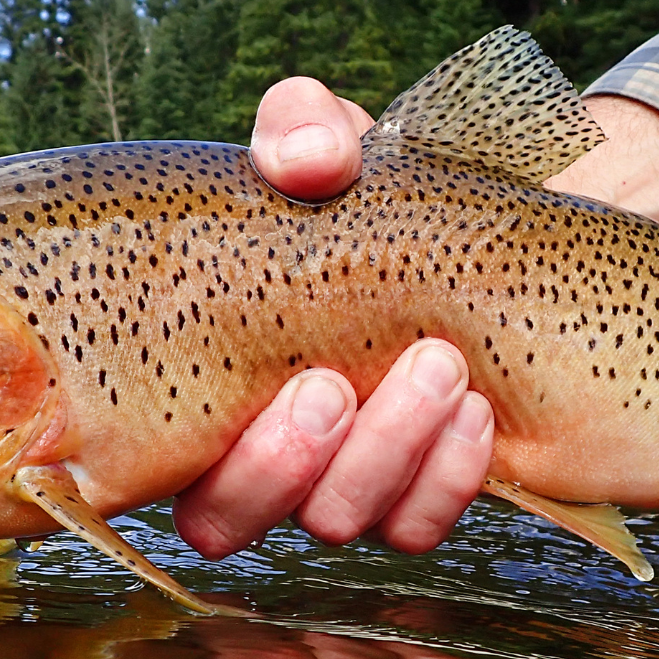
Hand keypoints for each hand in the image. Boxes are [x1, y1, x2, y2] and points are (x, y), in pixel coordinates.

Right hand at [175, 78, 658, 560]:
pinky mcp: (416, 497)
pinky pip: (414, 528)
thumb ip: (302, 131)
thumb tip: (307, 160)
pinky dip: (444, 479)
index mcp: (207, 376)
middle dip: (281, 462)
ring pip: (331, 523)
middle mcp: (259, 447)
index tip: (276, 375)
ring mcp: (340, 480)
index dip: (191, 452)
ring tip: (441, 369)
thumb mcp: (338, 145)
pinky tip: (478, 414)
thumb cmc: (385, 193)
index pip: (158, 464)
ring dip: (382, 454)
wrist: (499, 227)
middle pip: (222, 519)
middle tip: (336, 385)